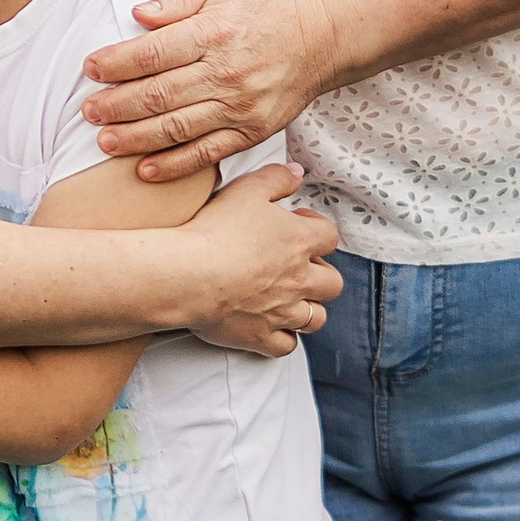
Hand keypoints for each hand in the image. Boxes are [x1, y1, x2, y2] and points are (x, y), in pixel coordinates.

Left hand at [80, 0, 344, 182]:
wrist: (324, 37)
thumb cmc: (267, 8)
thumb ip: (177, 0)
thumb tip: (136, 14)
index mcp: (214, 32)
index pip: (153, 52)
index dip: (116, 63)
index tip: (90, 68)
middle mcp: (226, 72)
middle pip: (158, 95)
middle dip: (116, 105)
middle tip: (87, 112)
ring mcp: (240, 106)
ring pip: (176, 128)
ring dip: (135, 138)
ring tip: (104, 142)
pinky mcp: (252, 131)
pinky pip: (206, 154)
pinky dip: (173, 166)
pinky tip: (144, 170)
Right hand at [184, 164, 340, 340]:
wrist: (187, 275)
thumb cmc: (214, 230)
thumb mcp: (247, 189)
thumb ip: (276, 178)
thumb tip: (297, 174)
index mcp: (299, 241)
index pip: (330, 237)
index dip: (317, 230)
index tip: (298, 226)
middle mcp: (299, 280)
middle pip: (332, 283)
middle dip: (321, 275)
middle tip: (298, 267)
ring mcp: (282, 312)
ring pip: (316, 318)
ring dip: (308, 309)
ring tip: (288, 299)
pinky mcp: (259, 337)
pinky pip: (286, 346)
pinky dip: (283, 338)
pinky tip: (270, 326)